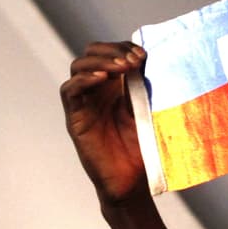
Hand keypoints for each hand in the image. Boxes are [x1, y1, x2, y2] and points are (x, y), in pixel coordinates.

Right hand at [60, 41, 148, 206]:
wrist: (133, 182)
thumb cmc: (144, 148)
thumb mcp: (150, 111)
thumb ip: (147, 87)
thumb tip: (157, 59)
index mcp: (116, 85)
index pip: (111, 51)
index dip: (124, 46)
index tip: (144, 54)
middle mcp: (98, 90)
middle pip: (92, 53)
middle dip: (112, 50)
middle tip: (133, 60)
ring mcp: (85, 103)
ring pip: (78, 66)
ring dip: (99, 60)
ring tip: (121, 66)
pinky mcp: (76, 118)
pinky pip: (70, 91)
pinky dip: (83, 79)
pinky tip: (101, 77)